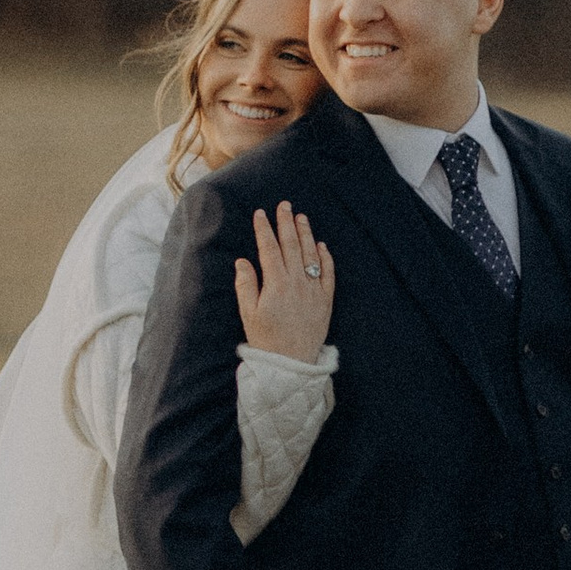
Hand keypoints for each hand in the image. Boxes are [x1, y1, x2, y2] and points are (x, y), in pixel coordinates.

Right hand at [233, 201, 334, 361]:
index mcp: (276, 284)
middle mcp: (296, 283)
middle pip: (291, 246)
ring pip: (310, 255)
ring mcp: (313, 290)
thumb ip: (245, 285)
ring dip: (306, 234)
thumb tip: (242, 261)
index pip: (269, 249)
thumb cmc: (266, 339)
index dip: (264, 229)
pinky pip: (328, 273)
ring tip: (301, 217)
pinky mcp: (326, 300)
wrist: (291, 363)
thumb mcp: (248, 313)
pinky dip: (326, 257)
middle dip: (286, 223)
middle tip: (284, 205)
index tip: (260, 213)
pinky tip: (321, 245)